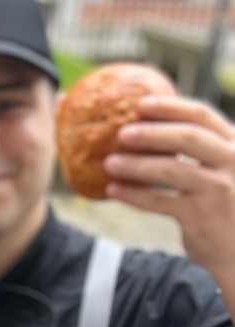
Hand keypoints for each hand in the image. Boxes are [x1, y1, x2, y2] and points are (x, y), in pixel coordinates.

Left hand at [106, 96, 234, 277]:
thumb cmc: (227, 208)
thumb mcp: (225, 172)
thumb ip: (202, 154)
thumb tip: (154, 133)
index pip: (204, 117)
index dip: (171, 108)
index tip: (142, 103)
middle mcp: (233, 162)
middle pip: (188, 138)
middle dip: (151, 133)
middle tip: (121, 133)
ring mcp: (218, 189)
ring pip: (171, 170)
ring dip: (137, 165)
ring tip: (109, 162)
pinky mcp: (200, 216)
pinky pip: (160, 202)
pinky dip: (134, 195)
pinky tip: (113, 190)